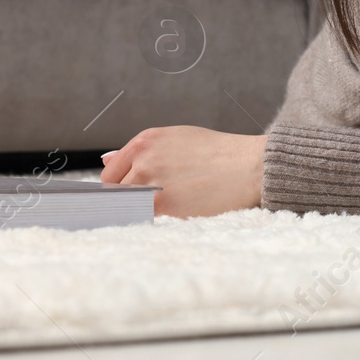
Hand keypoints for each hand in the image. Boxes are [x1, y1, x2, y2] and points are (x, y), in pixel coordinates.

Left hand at [98, 126, 267, 217]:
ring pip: (127, 206)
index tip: (143, 191)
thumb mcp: (180, 138)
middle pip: (114, 191)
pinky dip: (153, 220)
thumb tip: (106, 160)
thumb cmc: (221, 153)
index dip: (124, 184)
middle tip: (162, 199)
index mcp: (146, 140)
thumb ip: (144, 151)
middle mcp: (143, 158)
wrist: (253, 166)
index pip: (111, 172)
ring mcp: (150, 182)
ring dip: (142, 210)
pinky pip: (142, 218)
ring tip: (172, 205)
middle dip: (131, 198)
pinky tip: (175, 213)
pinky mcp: (162, 205)